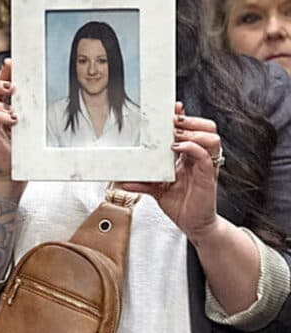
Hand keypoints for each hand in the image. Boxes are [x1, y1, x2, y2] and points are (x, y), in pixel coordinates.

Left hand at [120, 102, 221, 240]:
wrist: (194, 225)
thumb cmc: (180, 204)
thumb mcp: (156, 189)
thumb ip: (141, 182)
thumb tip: (121, 179)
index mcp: (189, 156)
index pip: (192, 129)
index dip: (185, 116)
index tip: (173, 107)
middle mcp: (199, 158)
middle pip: (207, 127)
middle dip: (190, 120)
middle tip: (173, 120)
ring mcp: (205, 166)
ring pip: (211, 138)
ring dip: (192, 132)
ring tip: (175, 134)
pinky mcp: (207, 177)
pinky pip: (205, 156)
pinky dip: (192, 148)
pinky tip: (178, 148)